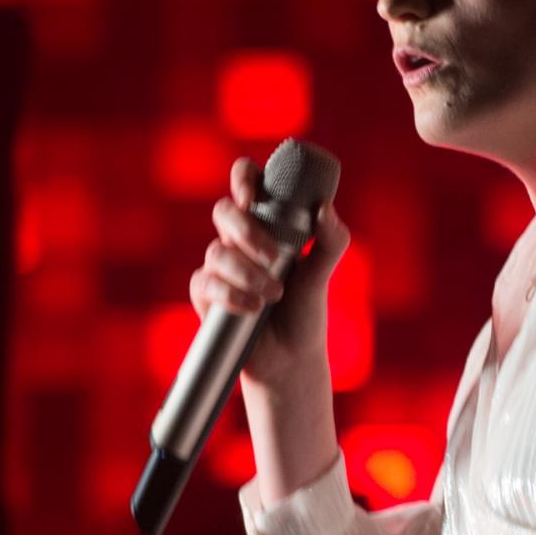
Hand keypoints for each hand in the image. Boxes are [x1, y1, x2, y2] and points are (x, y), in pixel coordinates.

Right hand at [187, 157, 350, 389]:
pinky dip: (230, 294)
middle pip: (223, 211)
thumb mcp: (322, 274)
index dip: (243, 177)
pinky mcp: (206, 294)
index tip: (253, 196)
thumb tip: (325, 208)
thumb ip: (331, 240)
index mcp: (268, 223)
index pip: (248, 181)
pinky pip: (204, 283)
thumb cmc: (305, 311)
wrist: (290, 357)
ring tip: (274, 295)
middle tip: (274, 256)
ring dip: (247, 273)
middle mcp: (239, 239)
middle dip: (246, 231)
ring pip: (216, 251)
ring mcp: (220, 266)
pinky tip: (251, 308)